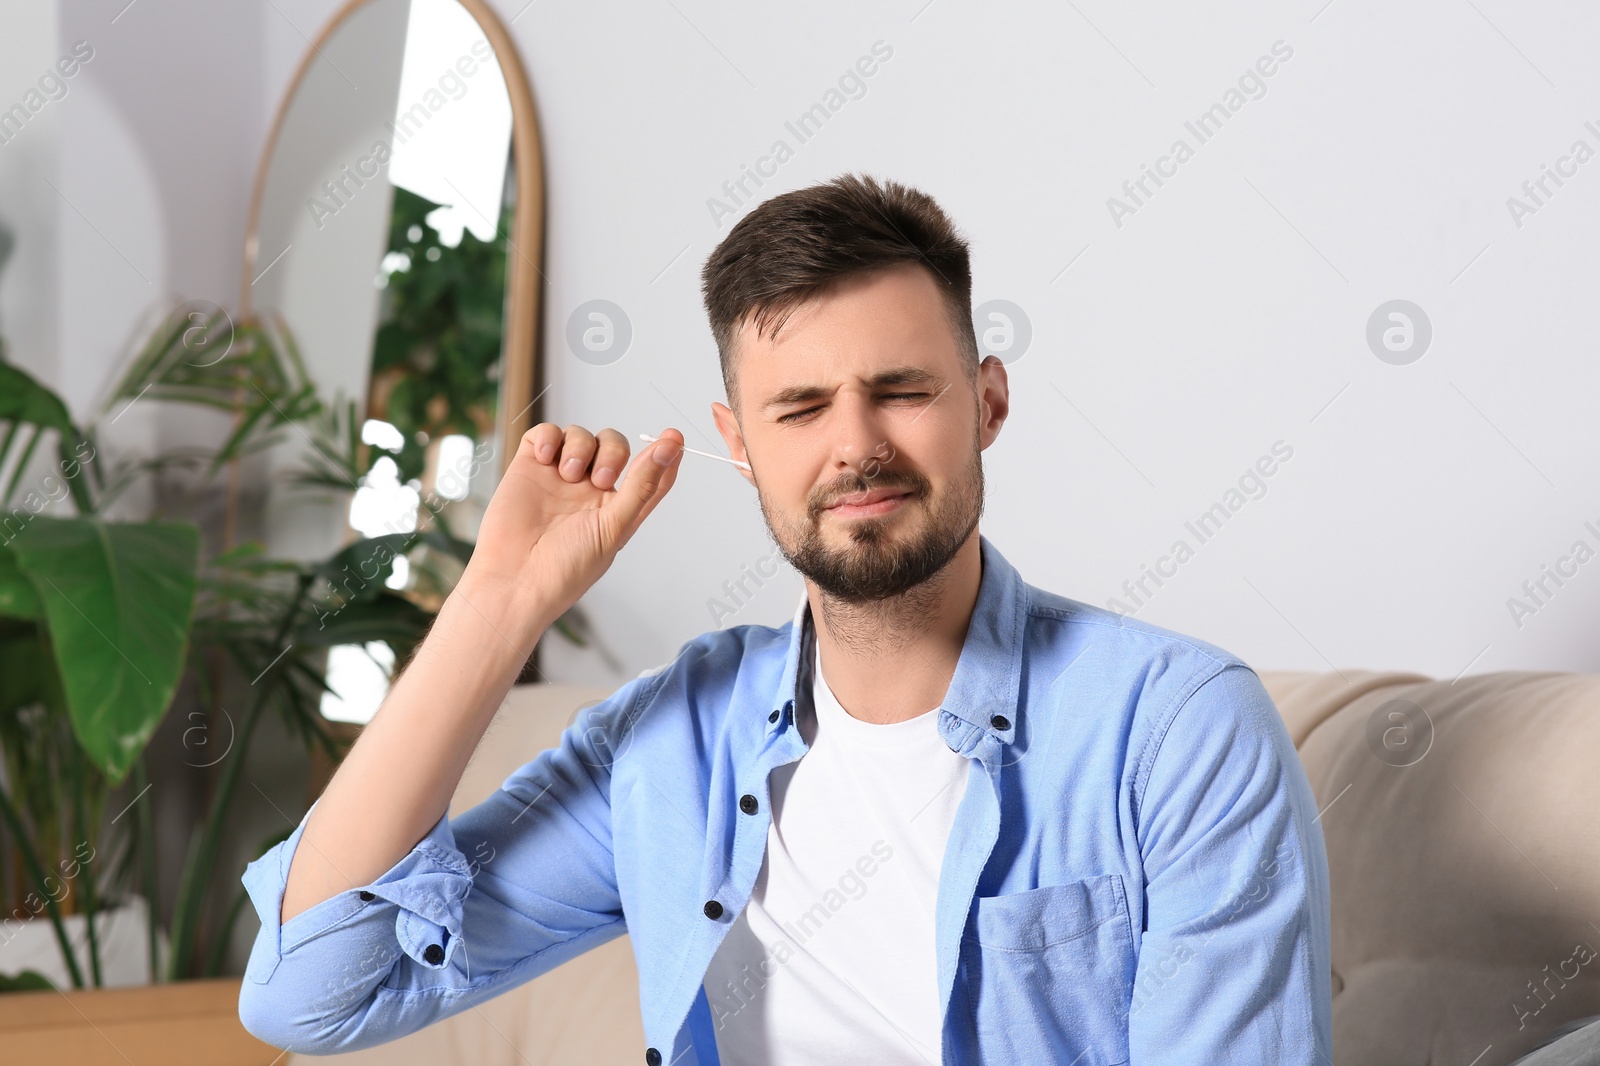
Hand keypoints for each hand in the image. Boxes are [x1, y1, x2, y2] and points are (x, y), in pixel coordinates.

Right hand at [457, 424, 682, 643]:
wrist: (515, 579)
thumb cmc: (567, 566)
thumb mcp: (615, 526)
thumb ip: (643, 484)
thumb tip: (671, 447)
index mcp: (616, 508)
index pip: (648, 473)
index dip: (664, 453)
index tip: (673, 435)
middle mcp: (588, 490)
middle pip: (614, 446)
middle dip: (613, 452)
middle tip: (600, 480)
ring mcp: (558, 478)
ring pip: (581, 435)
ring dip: (580, 446)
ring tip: (567, 475)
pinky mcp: (528, 468)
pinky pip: (545, 434)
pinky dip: (549, 437)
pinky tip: (545, 458)